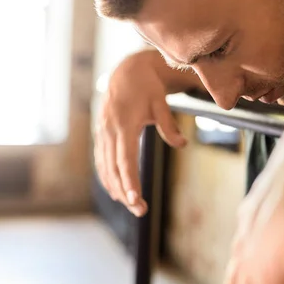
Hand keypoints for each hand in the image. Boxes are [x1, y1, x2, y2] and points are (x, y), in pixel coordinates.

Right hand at [94, 52, 186, 216]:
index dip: (130, 182)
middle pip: (114, 169)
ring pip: (105, 167)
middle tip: (141, 211)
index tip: (136, 200)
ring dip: (116, 188)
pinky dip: (107, 177)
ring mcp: (102, 133)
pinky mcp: (100, 134)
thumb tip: (182, 144)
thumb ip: (169, 125)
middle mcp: (109, 131)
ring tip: (132, 205)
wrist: (127, 72)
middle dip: (126, 193)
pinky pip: (101, 160)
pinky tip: (116, 191)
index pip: (126, 160)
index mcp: (125, 125)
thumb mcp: (161, 103)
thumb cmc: (148, 88)